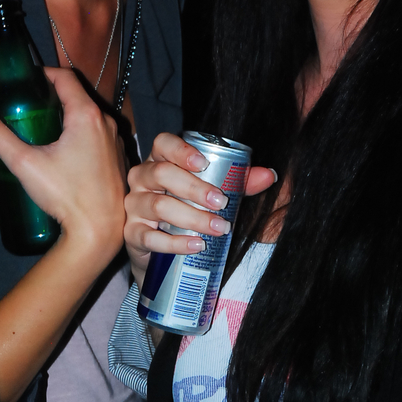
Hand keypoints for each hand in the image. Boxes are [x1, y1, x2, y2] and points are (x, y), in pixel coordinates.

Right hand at [0, 67, 125, 258]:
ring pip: (90, 116)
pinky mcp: (118, 158)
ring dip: (69, 114)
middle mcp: (106, 122)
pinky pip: (99, 133)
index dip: (44, 74)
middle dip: (54, 95)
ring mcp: (115, 140)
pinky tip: (65, 149)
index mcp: (86, 115)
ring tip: (44, 125)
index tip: (27, 80)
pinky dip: (82, 132)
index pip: (65, 77)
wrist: (98, 231)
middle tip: (30, 103)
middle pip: (78, 95)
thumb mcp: (24, 163)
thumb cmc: (65, 195)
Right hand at [125, 132, 276, 287]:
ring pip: (159, 205)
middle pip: (162, 173)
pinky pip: (150, 237)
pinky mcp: (131, 234)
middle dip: (195, 188)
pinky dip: (176, 242)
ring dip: (192, 217)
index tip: (204, 164)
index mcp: (161, 160)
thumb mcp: (215, 195)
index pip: (163, 143)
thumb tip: (269, 175)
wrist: (164, 257)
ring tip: (218, 228)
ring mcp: (134, 206)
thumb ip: (240, 183)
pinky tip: (197, 245)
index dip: (181, 150)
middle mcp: (142, 178)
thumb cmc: (189, 213)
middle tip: (221, 202)